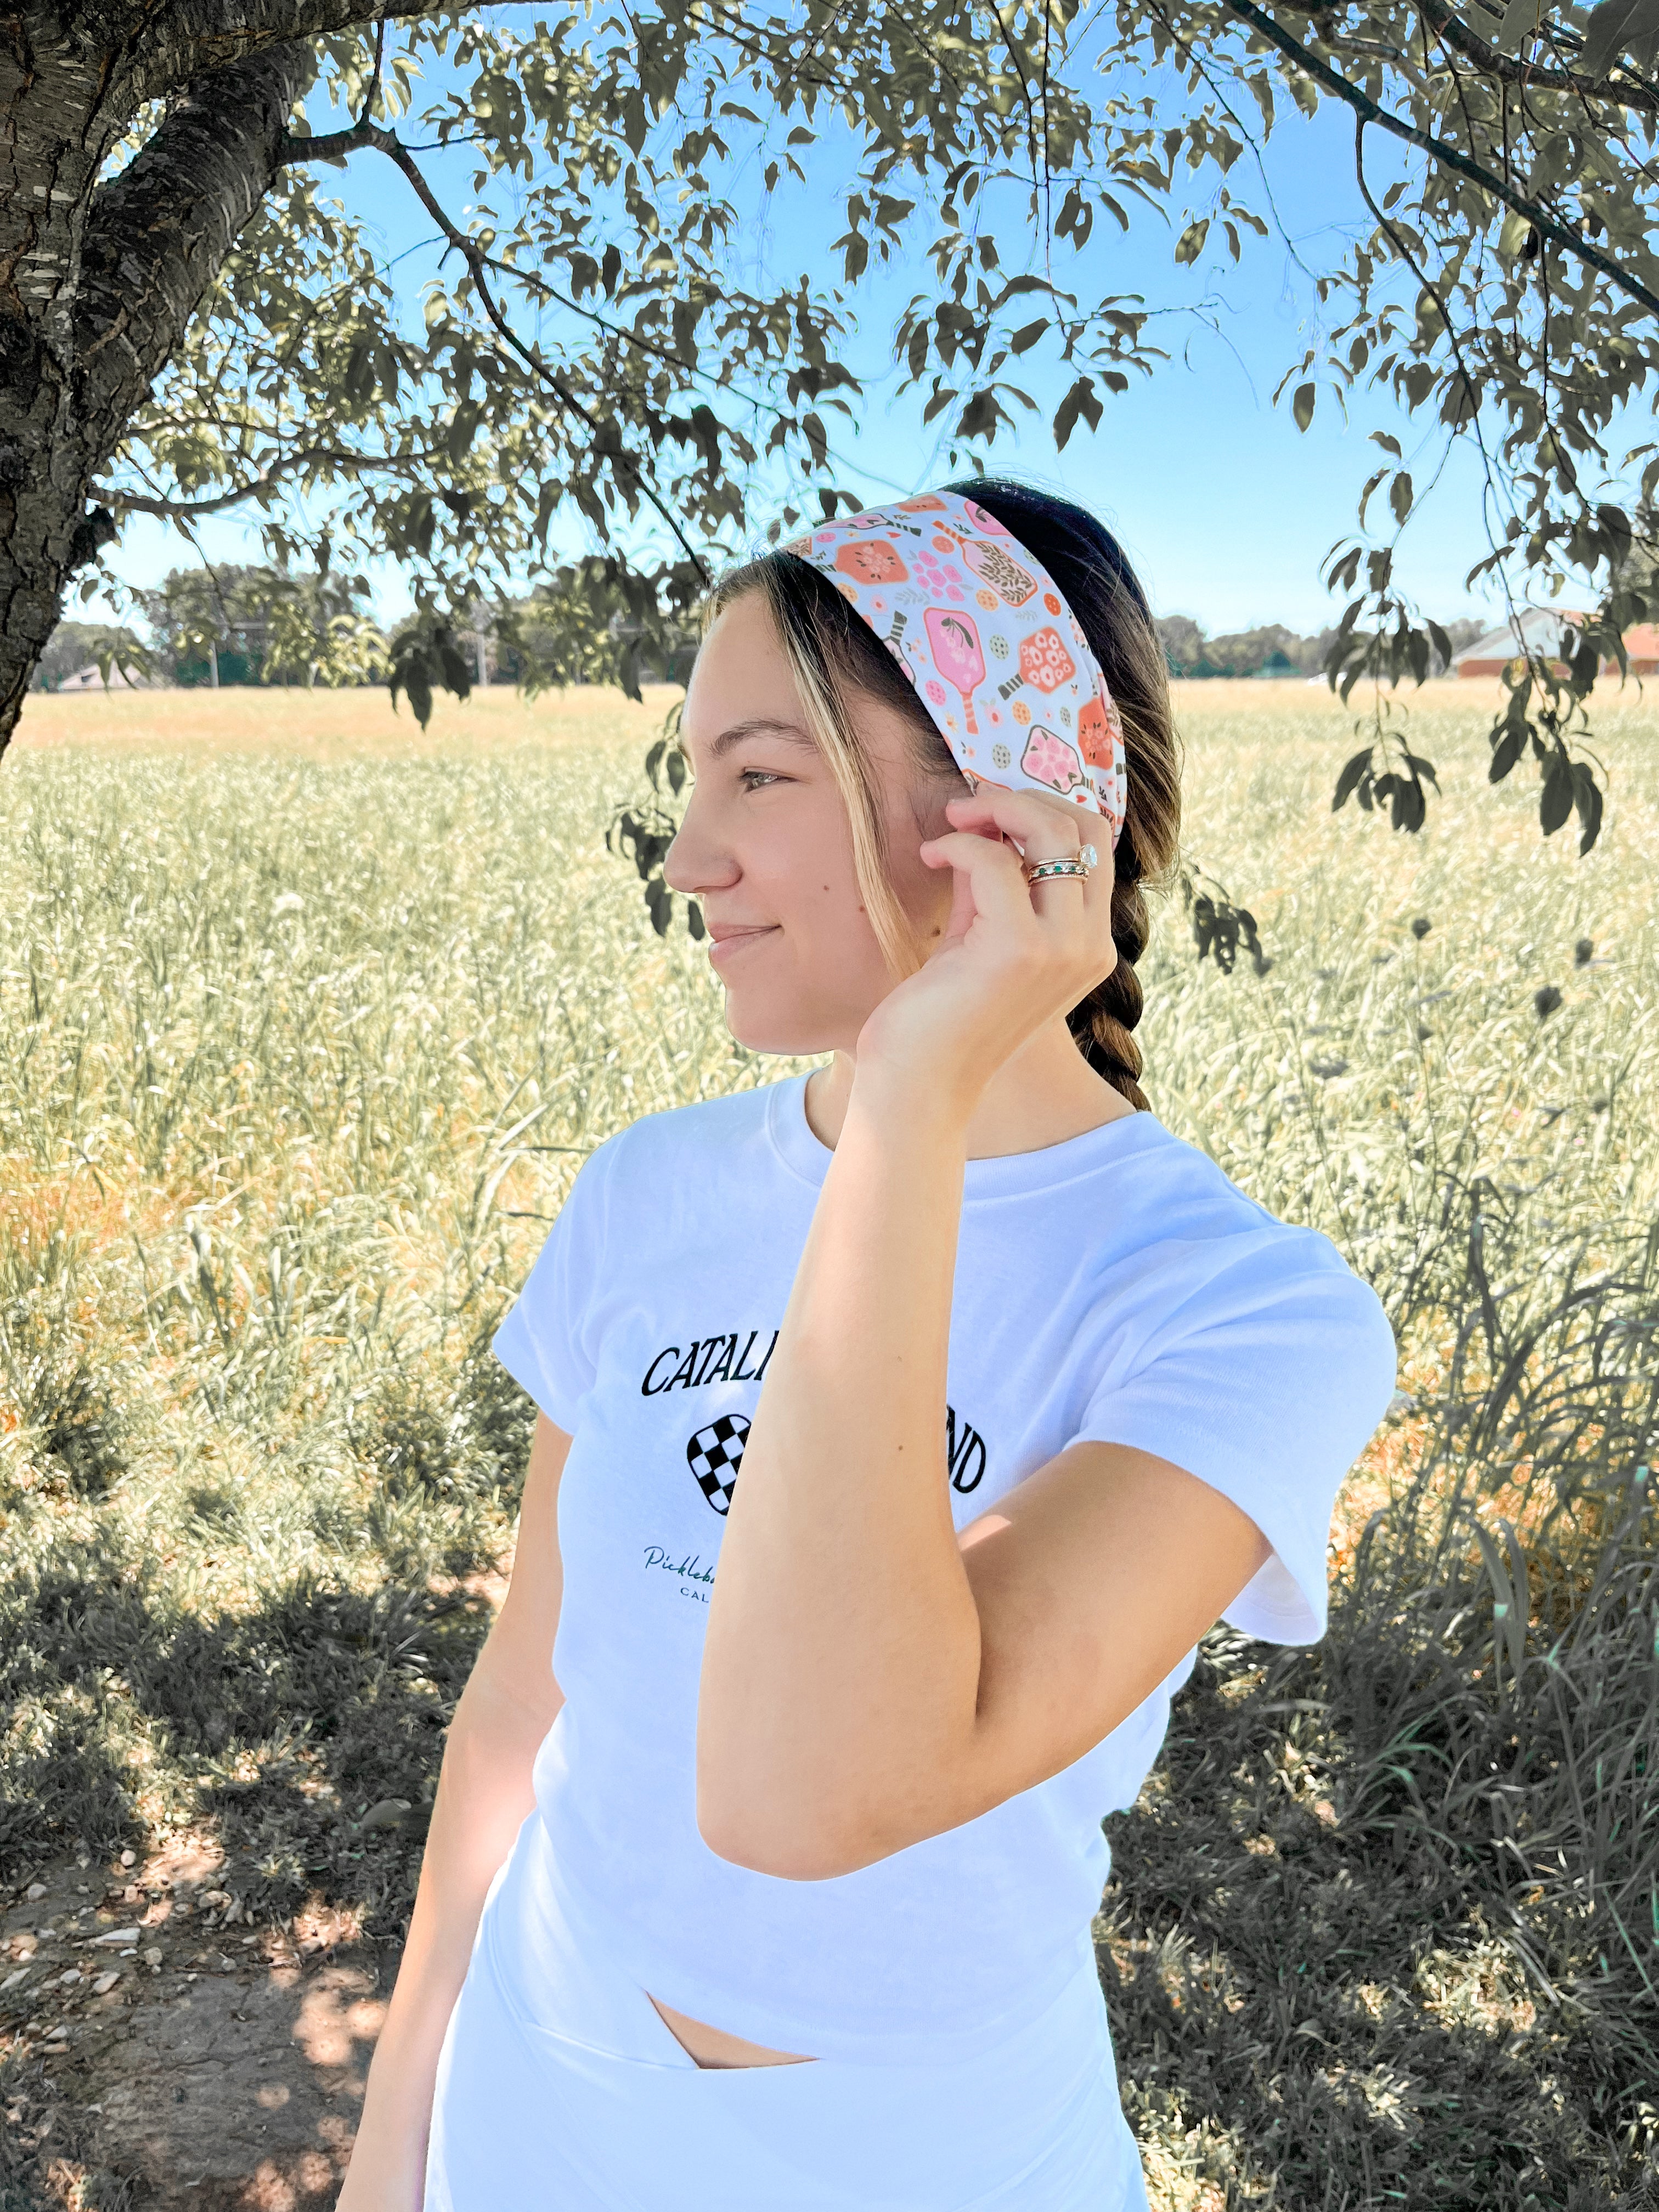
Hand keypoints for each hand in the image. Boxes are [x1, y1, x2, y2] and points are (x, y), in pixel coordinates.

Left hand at [853, 787, 1116, 1111]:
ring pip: (1052, 832)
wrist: (920, 1085)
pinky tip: (930, 856)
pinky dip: (959, 844)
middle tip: (968, 807)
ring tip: (952, 821)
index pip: (1094, 846)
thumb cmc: (942, 1016)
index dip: (1044, 811)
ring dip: (995, 808)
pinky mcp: (1019, 950)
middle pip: (1084, 828)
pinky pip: (995, 860)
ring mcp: (1061, 949)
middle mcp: (1089, 947)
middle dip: (1024, 799)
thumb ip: (995, 883)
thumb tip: (988, 821)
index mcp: (1089, 947)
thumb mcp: (980, 934)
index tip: (991, 812)